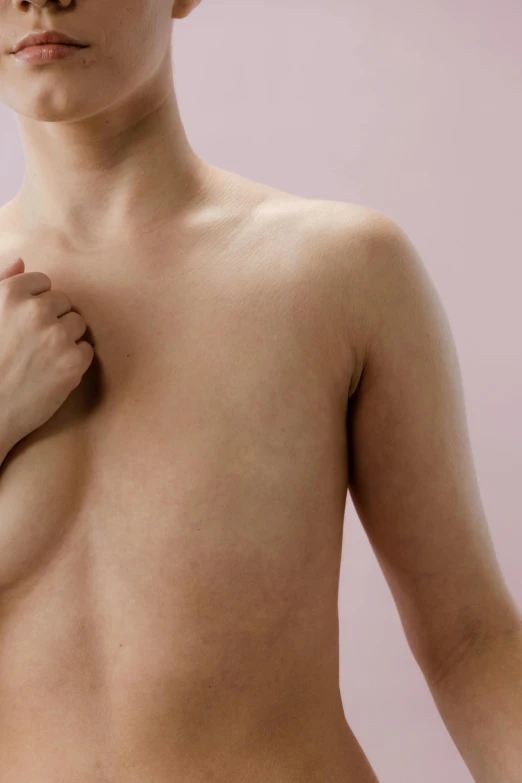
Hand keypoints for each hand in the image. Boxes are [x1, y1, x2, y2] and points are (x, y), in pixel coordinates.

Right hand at [0, 257, 94, 449]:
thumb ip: (2, 282)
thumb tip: (21, 260)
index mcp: (10, 294)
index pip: (44, 283)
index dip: (35, 304)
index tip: (24, 325)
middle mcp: (36, 311)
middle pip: (64, 302)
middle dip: (53, 320)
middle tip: (32, 345)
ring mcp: (57, 337)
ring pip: (78, 325)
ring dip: (66, 339)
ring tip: (41, 359)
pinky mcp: (73, 363)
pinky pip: (87, 350)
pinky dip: (75, 362)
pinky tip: (52, 373)